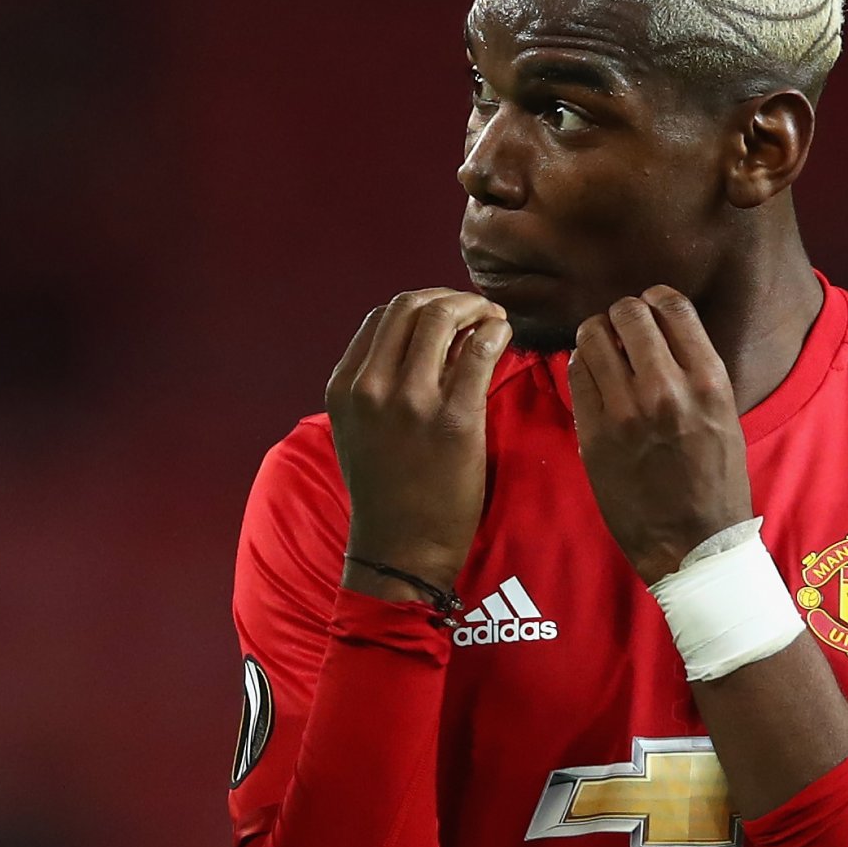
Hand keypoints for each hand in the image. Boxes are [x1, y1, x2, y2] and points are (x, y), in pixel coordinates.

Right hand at [324, 289, 512, 598]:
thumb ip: (378, 385)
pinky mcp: (454, 419)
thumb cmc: (386, 492)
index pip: (382, 316)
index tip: (447, 316)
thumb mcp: (360, 431)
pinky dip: (495, 331)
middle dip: (449, 298)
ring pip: (442, 317)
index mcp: (344, 387)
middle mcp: (370, 387)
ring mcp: (410, 402)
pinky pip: (479, 350)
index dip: (421, 305)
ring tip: (493, 320)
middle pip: (410, 305)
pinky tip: (503, 337)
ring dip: (475, 308)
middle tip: (476, 311)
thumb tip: (427, 343)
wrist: (401, 548)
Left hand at [569, 288, 752, 582]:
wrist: (690, 543)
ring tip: (603, 351)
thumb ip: (695, 371)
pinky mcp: (593, 433)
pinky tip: (592, 377)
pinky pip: (575, 374)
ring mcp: (625, 411)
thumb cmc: (714, 481)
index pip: (672, 306)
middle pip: (627, 313)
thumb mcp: (723, 416)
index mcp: (708, 381)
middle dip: (621, 315)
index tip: (650, 309)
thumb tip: (663, 330)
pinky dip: (581, 366)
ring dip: (595, 336)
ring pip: (592, 338)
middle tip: (621, 329)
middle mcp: (666, 388)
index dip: (655, 299)